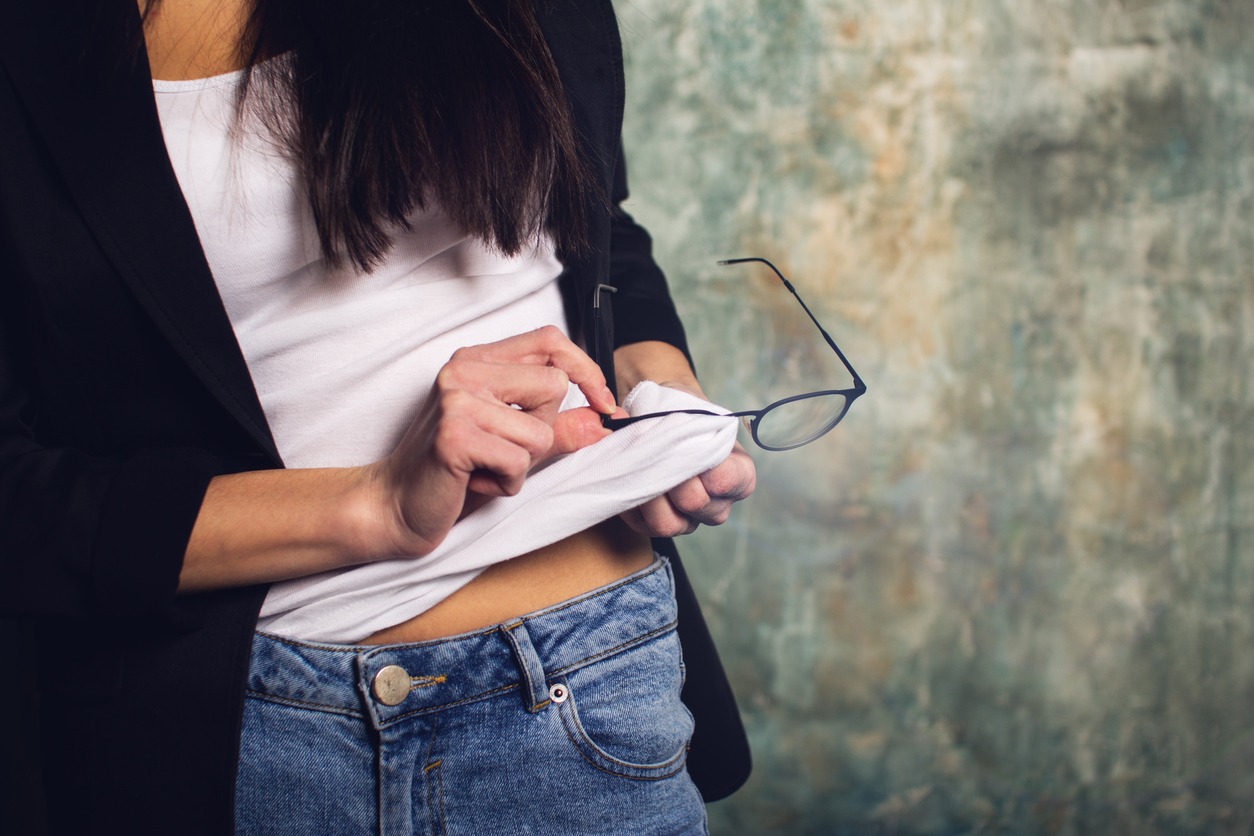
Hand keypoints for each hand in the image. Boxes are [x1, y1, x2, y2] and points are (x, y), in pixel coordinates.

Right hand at [368, 326, 615, 554]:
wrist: (395, 506)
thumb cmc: (453, 474)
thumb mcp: (514, 444)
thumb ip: (557, 427)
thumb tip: (605, 418)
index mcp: (476, 361)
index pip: (548, 341)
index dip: (586, 368)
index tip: (603, 402)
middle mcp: (463, 370)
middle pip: (553, 385)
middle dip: (543, 431)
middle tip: (502, 450)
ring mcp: (456, 399)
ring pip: (539, 431)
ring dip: (521, 465)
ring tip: (483, 469)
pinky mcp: (454, 434)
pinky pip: (518, 461)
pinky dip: (505, 483)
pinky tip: (473, 482)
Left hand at [619, 383, 756, 537]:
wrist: (663, 420)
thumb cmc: (683, 413)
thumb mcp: (691, 406)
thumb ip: (680, 417)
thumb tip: (632, 420)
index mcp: (739, 476)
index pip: (729, 482)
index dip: (706, 466)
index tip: (689, 445)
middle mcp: (718, 505)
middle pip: (695, 503)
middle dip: (671, 474)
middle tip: (656, 451)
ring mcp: (689, 520)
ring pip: (669, 524)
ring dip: (650, 491)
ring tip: (640, 465)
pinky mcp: (656, 527)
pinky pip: (643, 525)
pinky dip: (632, 501)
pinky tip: (630, 477)